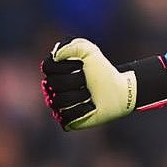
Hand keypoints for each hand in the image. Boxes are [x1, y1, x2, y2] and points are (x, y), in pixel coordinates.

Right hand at [41, 38, 166, 130]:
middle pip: (53, 84)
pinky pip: (65, 116)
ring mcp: (59, 104)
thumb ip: (73, 46)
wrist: (119, 91)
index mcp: (57, 71)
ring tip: (90, 94)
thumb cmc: (104, 71)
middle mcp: (54, 88)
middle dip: (75, 80)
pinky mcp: (67, 119)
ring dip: (79, 96)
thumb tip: (56, 55)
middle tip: (87, 80)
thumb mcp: (91, 52)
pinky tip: (91, 107)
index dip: (63, 66)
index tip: (80, 65)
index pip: (47, 67)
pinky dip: (81, 110)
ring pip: (58, 101)